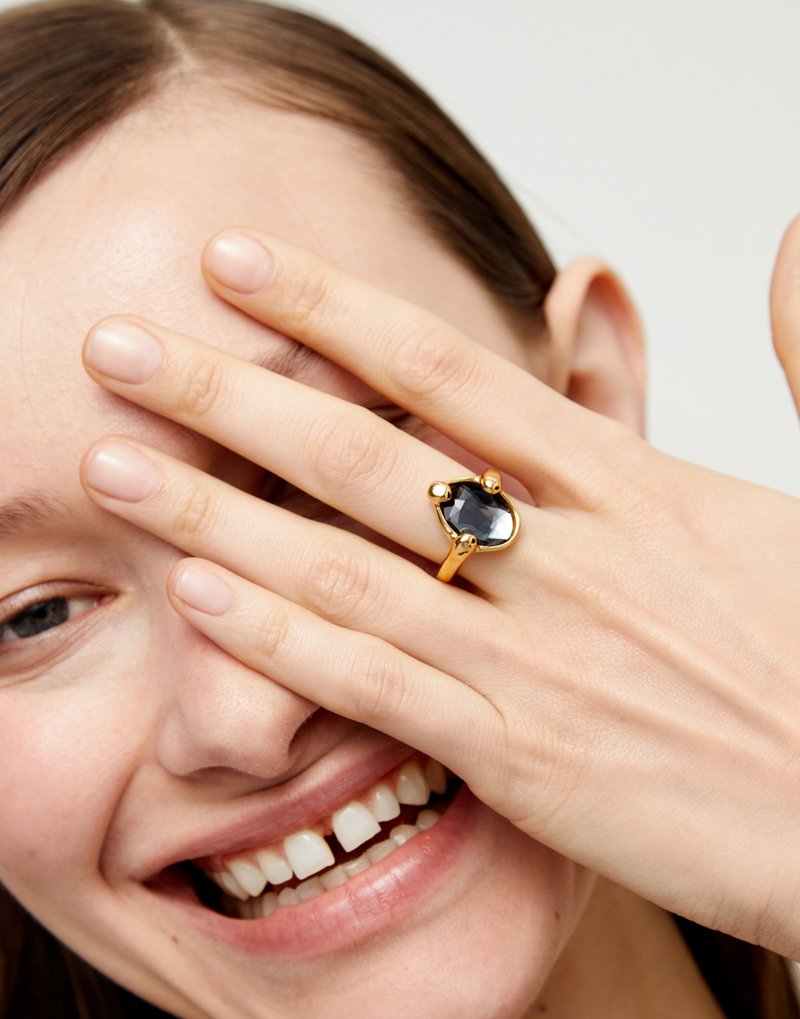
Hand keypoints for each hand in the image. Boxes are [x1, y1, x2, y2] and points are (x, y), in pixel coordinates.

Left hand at [80, 229, 799, 956]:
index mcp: (635, 485)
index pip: (454, 372)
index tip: (238, 264)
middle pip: (369, 454)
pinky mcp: (532, 761)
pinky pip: (382, 688)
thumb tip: (793, 233)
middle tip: (120, 349)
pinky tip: (200, 598)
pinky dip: (284, 642)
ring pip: (347, 567)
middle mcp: (573, 560)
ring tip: (114, 465)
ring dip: (217, 511)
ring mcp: (544, 660)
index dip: (333, 308)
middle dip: (232, 392)